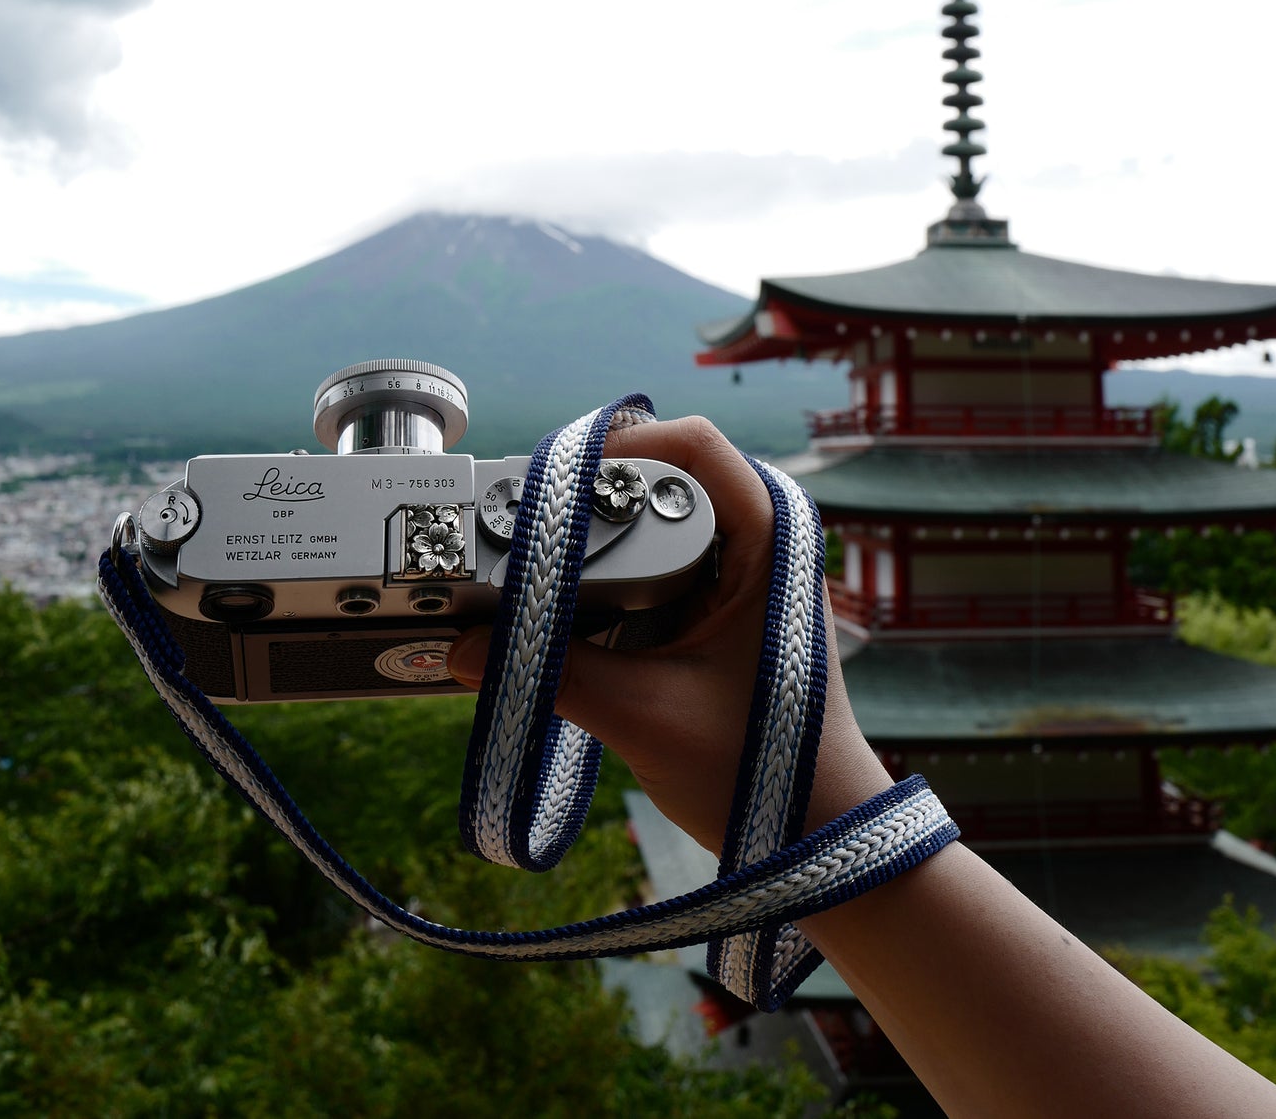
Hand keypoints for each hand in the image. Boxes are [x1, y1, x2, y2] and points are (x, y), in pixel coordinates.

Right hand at [447, 415, 891, 852]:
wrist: (815, 830)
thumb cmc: (762, 772)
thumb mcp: (648, 716)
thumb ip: (555, 677)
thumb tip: (461, 647)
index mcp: (771, 542)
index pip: (693, 445)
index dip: (618, 447)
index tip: (553, 486)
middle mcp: (761, 539)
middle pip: (664, 471)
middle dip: (591, 492)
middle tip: (524, 525)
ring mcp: (740, 570)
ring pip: (656, 514)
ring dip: (596, 532)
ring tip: (531, 557)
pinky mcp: (718, 603)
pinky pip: (656, 557)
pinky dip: (607, 568)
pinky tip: (562, 598)